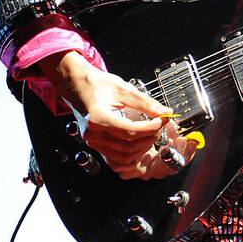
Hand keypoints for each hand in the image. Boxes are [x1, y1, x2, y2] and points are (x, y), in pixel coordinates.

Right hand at [36, 51, 198, 180]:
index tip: (163, 120)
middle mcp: (93, 134)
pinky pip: (116, 156)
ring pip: (123, 155)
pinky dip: (131, 153)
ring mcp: (92, 141)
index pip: (130, 131)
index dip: (150, 128)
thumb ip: (145, 103)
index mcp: (98, 118)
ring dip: (142, 147)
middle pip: (128, 146)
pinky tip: (141, 141)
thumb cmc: (97, 84)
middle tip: (160, 125)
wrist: (77, 86)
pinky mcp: (94, 144)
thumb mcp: (123, 89)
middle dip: (149, 137)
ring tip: (152, 133)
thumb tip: (165, 112)